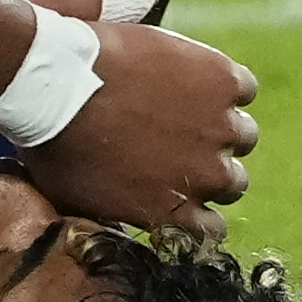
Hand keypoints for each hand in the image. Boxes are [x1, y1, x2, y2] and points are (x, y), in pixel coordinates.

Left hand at [11, 19, 254, 233]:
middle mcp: (208, 178)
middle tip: (183, 139)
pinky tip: (198, 73)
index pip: (212, 229)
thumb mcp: (79, 199)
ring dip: (222, 123)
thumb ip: (113, 217)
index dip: (199, 206)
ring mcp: (220, 128)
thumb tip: (120, 228)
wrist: (59, 82)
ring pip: (244, 134)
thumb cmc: (56, 141)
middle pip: (233, 181)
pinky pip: (244, 87)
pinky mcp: (223, 81)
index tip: (184, 186)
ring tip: (191, 104)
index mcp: (176, 214)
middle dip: (212, 164)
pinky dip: (226, 81)